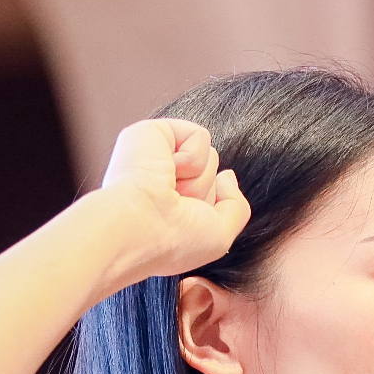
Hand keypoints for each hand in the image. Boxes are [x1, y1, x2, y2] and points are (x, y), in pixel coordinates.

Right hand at [91, 118, 250, 289]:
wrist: (138, 226)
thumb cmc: (173, 240)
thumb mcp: (219, 235)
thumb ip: (235, 206)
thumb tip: (227, 175)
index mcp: (167, 206)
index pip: (211, 198)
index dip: (206, 212)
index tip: (179, 229)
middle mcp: (159, 181)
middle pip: (212, 176)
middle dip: (204, 193)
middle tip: (174, 206)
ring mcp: (154, 157)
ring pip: (210, 156)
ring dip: (198, 179)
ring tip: (169, 191)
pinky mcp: (150, 133)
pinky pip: (199, 136)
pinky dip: (192, 157)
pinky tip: (166, 170)